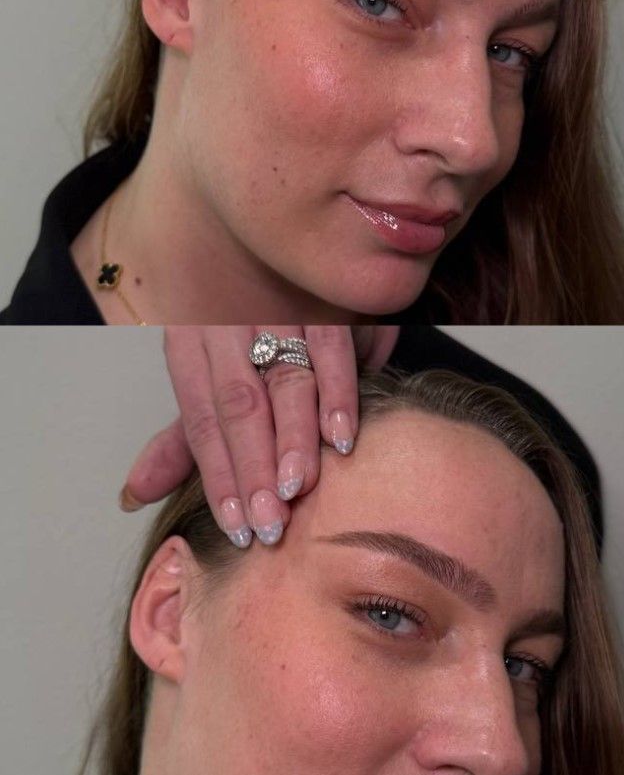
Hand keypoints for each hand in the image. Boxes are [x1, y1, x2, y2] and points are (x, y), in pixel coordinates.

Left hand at [120, 325, 399, 545]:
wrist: (276, 249)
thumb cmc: (239, 328)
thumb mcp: (207, 378)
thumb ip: (182, 442)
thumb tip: (133, 496)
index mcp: (188, 344)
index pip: (200, 420)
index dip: (218, 476)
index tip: (236, 525)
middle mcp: (225, 326)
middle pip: (239, 405)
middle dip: (253, 468)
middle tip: (269, 521)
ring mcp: (276, 310)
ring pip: (284, 380)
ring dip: (293, 438)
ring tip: (296, 487)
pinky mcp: (324, 302)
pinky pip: (330, 350)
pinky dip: (337, 396)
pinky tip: (338, 438)